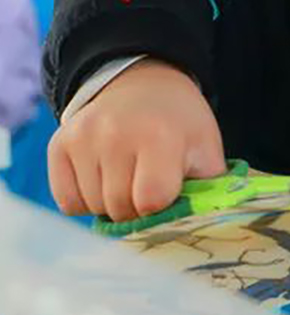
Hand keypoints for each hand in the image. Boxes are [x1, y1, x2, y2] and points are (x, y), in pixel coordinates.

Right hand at [48, 59, 225, 221]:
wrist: (143, 87)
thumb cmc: (180, 126)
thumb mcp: (207, 150)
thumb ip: (207, 191)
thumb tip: (201, 227)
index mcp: (160, 137)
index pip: (150, 200)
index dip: (160, 207)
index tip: (167, 194)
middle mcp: (115, 134)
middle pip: (119, 207)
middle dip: (137, 209)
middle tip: (149, 187)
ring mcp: (82, 138)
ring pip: (93, 207)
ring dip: (112, 205)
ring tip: (129, 178)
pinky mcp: (58, 145)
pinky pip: (67, 201)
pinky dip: (86, 201)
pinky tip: (105, 179)